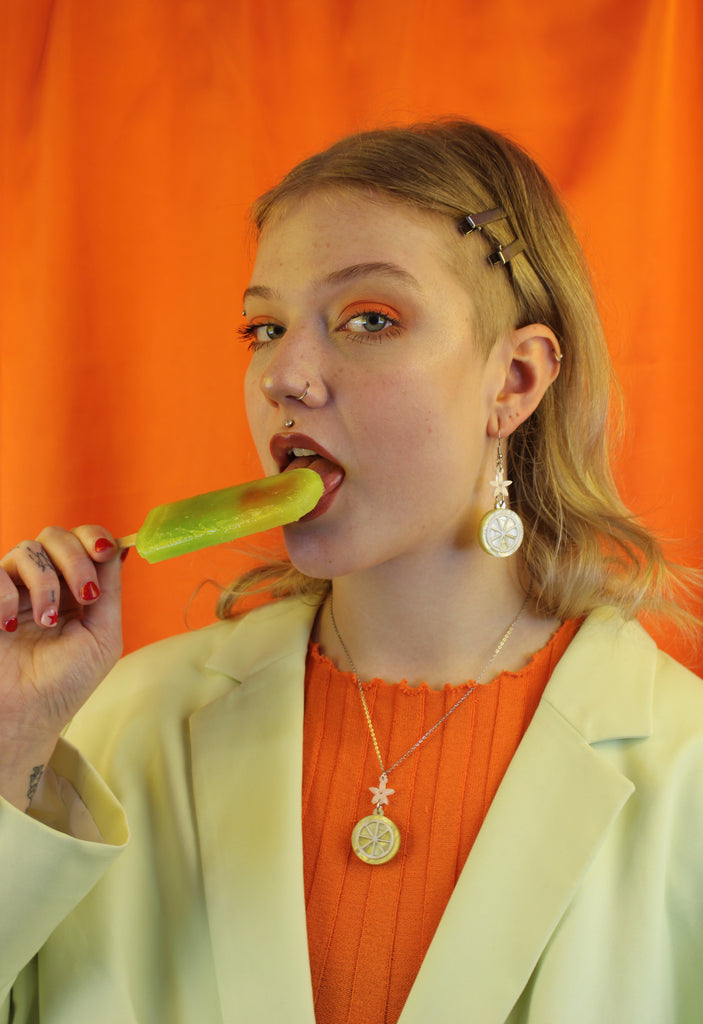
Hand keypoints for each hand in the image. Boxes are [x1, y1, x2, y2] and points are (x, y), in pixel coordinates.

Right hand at [0, 526, 124, 808]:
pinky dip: (6, 595)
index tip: (103, 550)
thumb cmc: (66, 683)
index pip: (83, 541)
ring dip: (45, 584)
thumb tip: (117, 546)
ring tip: (46, 622)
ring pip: (28, 549)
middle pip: (57, 536)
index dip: (93, 536)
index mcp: (75, 588)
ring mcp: (13, 588)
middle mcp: (45, 582)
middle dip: (75, 559)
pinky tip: (10, 625)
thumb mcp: (103, 635)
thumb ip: (109, 589)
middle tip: (84, 596)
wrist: (25, 714)